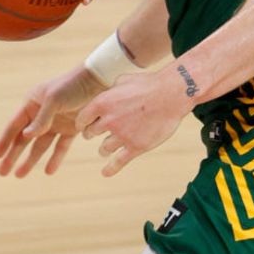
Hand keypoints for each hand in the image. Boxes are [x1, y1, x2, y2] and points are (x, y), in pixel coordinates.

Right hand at [0, 65, 105, 176]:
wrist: (98, 81)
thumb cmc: (72, 86)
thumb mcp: (54, 100)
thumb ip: (41, 119)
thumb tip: (26, 136)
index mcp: (32, 103)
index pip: (15, 125)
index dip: (5, 140)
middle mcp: (41, 114)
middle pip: (24, 138)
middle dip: (13, 155)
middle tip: (2, 172)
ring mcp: (56, 123)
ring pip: (40, 146)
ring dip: (30, 160)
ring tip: (19, 175)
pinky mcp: (71, 129)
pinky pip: (60, 147)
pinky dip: (55, 158)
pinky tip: (49, 171)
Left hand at [75, 69, 191, 176]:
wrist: (171, 95)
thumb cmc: (148, 84)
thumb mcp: (123, 80)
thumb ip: (110, 91)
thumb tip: (105, 94)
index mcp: (103, 102)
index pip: (82, 118)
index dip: (82, 123)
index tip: (83, 126)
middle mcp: (109, 120)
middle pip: (91, 133)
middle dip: (91, 134)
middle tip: (93, 134)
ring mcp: (122, 135)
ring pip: (104, 148)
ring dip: (103, 148)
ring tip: (104, 149)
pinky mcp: (136, 147)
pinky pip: (118, 162)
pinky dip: (110, 169)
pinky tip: (105, 173)